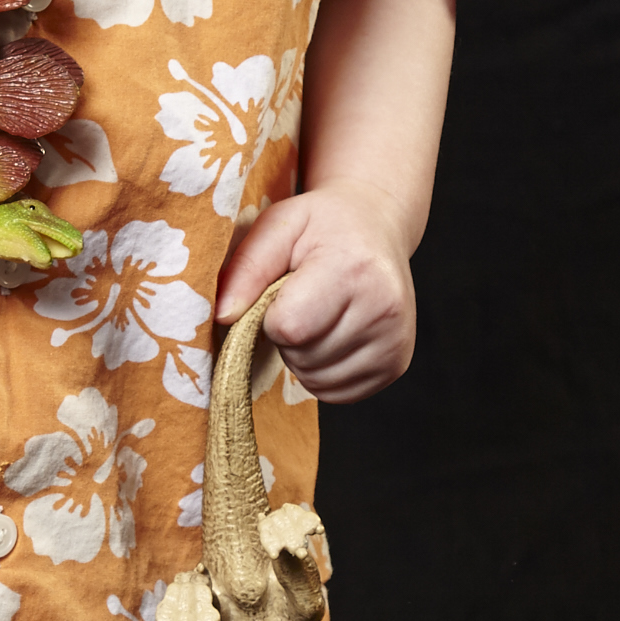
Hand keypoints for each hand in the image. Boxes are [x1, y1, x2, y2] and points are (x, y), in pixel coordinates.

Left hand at [215, 182, 417, 401]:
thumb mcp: (279, 227)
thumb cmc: (323, 227)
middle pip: (302, 357)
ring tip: (319, 316)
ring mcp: (394, 341)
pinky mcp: (397, 364)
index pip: (289, 326)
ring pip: (317, 381)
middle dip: (289, 336)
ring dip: (304, 356)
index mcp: (352, 269)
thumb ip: (247, 268)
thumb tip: (222, 316)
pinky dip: (323, 372)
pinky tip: (332, 336)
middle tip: (304, 301)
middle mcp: (383, 308)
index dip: (272, 315)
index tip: (283, 292)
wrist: (378, 229)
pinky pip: (338, 394)